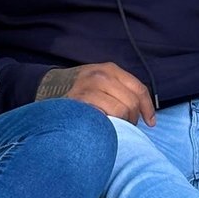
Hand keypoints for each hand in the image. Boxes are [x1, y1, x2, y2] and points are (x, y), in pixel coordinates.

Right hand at [35, 62, 155, 124]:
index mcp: (110, 69)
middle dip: (132, 119)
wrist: (48, 87)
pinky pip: (104, 117)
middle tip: (125, 128)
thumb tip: (143, 113)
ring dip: (120, 124)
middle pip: (131, 102)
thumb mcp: (101, 81)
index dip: (147, 108)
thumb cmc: (80, 89)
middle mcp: (101, 75)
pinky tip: (101, 127)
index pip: (139, 89)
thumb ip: (120, 90)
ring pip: (120, 111)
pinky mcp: (79, 101)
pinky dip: (106, 125)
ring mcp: (89, 87)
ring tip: (113, 128)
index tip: (150, 123)